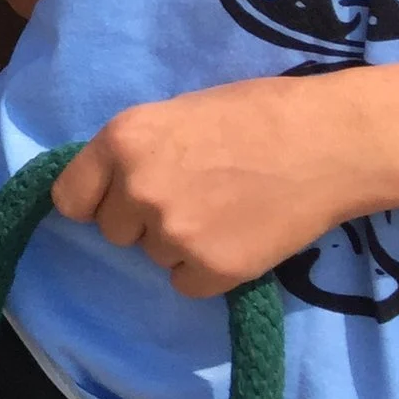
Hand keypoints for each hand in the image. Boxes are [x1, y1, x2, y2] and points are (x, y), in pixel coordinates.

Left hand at [52, 78, 366, 298]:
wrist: (329, 142)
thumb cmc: (255, 114)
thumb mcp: (174, 114)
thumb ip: (135, 151)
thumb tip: (109, 184)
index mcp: (120, 141)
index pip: (69, 198)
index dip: (93, 202)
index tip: (114, 201)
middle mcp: (136, 188)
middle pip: (113, 231)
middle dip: (142, 221)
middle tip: (192, 197)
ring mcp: (174, 232)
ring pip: (154, 256)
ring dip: (180, 243)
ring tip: (225, 211)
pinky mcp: (213, 268)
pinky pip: (187, 284)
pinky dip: (208, 270)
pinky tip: (239, 237)